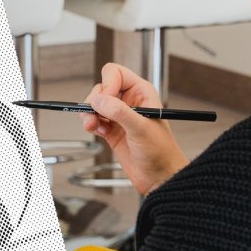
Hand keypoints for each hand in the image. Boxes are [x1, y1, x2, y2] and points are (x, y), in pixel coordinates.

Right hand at [81, 62, 189, 195]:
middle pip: (102, 87)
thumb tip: (98, 99)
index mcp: (141, 92)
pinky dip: (91, 124)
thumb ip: (119, 112)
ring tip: (92, 125)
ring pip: (95, 104)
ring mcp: (119, 115)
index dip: (108, 84)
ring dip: (89, 113)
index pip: (116, 73)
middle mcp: (129, 101)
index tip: (106, 101)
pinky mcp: (111, 129)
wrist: (159, 177)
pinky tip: (98, 132)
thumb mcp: (141, 129)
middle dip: (95, 101)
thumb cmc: (161, 152)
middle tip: (97, 115)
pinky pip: (93, 119)